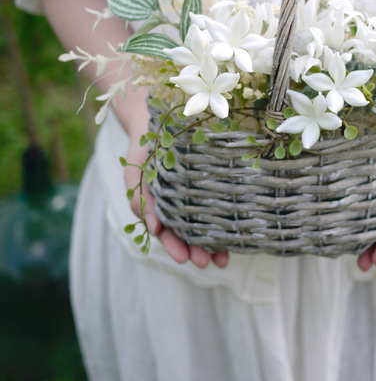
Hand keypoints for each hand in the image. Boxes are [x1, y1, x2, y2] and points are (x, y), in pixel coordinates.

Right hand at [123, 97, 228, 268]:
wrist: (156, 117)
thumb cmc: (143, 147)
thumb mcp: (135, 173)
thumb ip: (139, 200)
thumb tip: (153, 228)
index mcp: (160, 204)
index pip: (168, 232)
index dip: (176, 247)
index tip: (186, 260)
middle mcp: (179, 201)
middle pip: (188, 232)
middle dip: (198, 251)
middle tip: (210, 264)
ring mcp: (195, 191)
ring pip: (204, 221)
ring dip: (213, 241)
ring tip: (224, 258)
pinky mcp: (210, 178)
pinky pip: (217, 199)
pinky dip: (224, 215)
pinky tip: (235, 226)